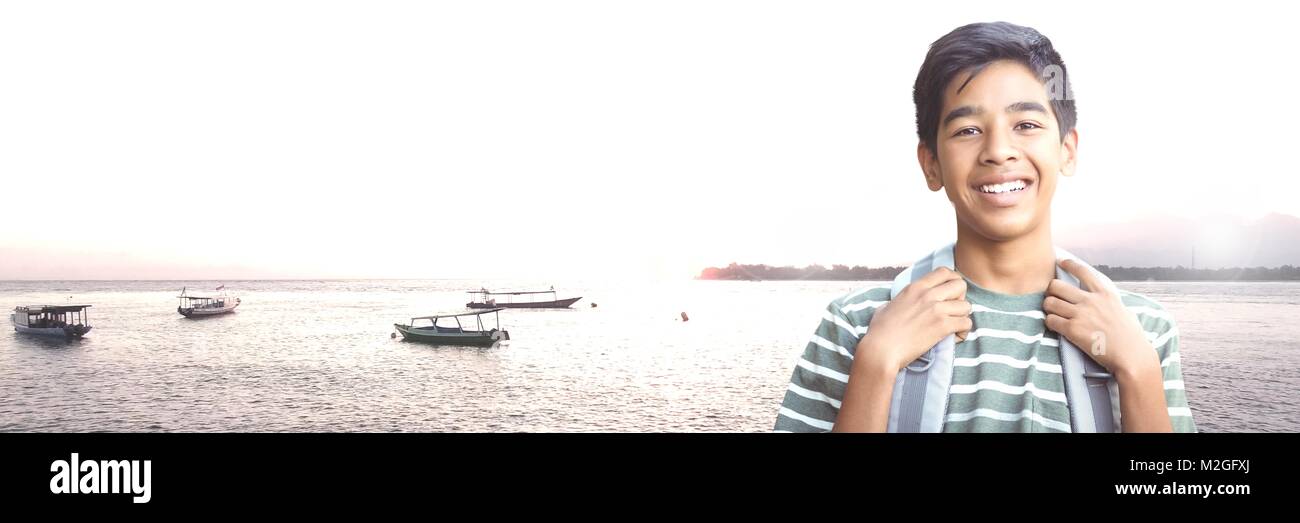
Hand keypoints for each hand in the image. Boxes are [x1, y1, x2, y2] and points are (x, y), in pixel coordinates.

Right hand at [856, 267, 971, 372]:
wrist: (882, 350)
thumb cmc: (879, 332)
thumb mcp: (886, 307)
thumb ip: (898, 301)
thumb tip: (898, 304)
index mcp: (915, 287)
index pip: (944, 272)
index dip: (951, 281)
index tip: (949, 293)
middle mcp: (928, 295)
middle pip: (960, 285)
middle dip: (960, 297)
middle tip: (952, 310)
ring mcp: (936, 310)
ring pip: (966, 305)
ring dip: (962, 316)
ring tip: (953, 326)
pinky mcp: (942, 326)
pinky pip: (966, 323)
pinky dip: (963, 332)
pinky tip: (953, 337)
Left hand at [1043, 259, 1158, 377]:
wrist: (1131, 356)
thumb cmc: (1131, 336)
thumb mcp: (1123, 310)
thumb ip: (1109, 301)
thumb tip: (1102, 298)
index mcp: (1105, 293)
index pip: (1083, 271)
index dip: (1068, 264)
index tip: (1060, 262)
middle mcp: (1091, 301)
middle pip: (1057, 286)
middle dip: (1052, 291)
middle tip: (1054, 299)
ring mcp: (1081, 314)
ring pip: (1049, 302)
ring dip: (1048, 308)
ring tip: (1054, 313)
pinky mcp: (1073, 330)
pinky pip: (1050, 320)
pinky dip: (1050, 322)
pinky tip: (1056, 326)